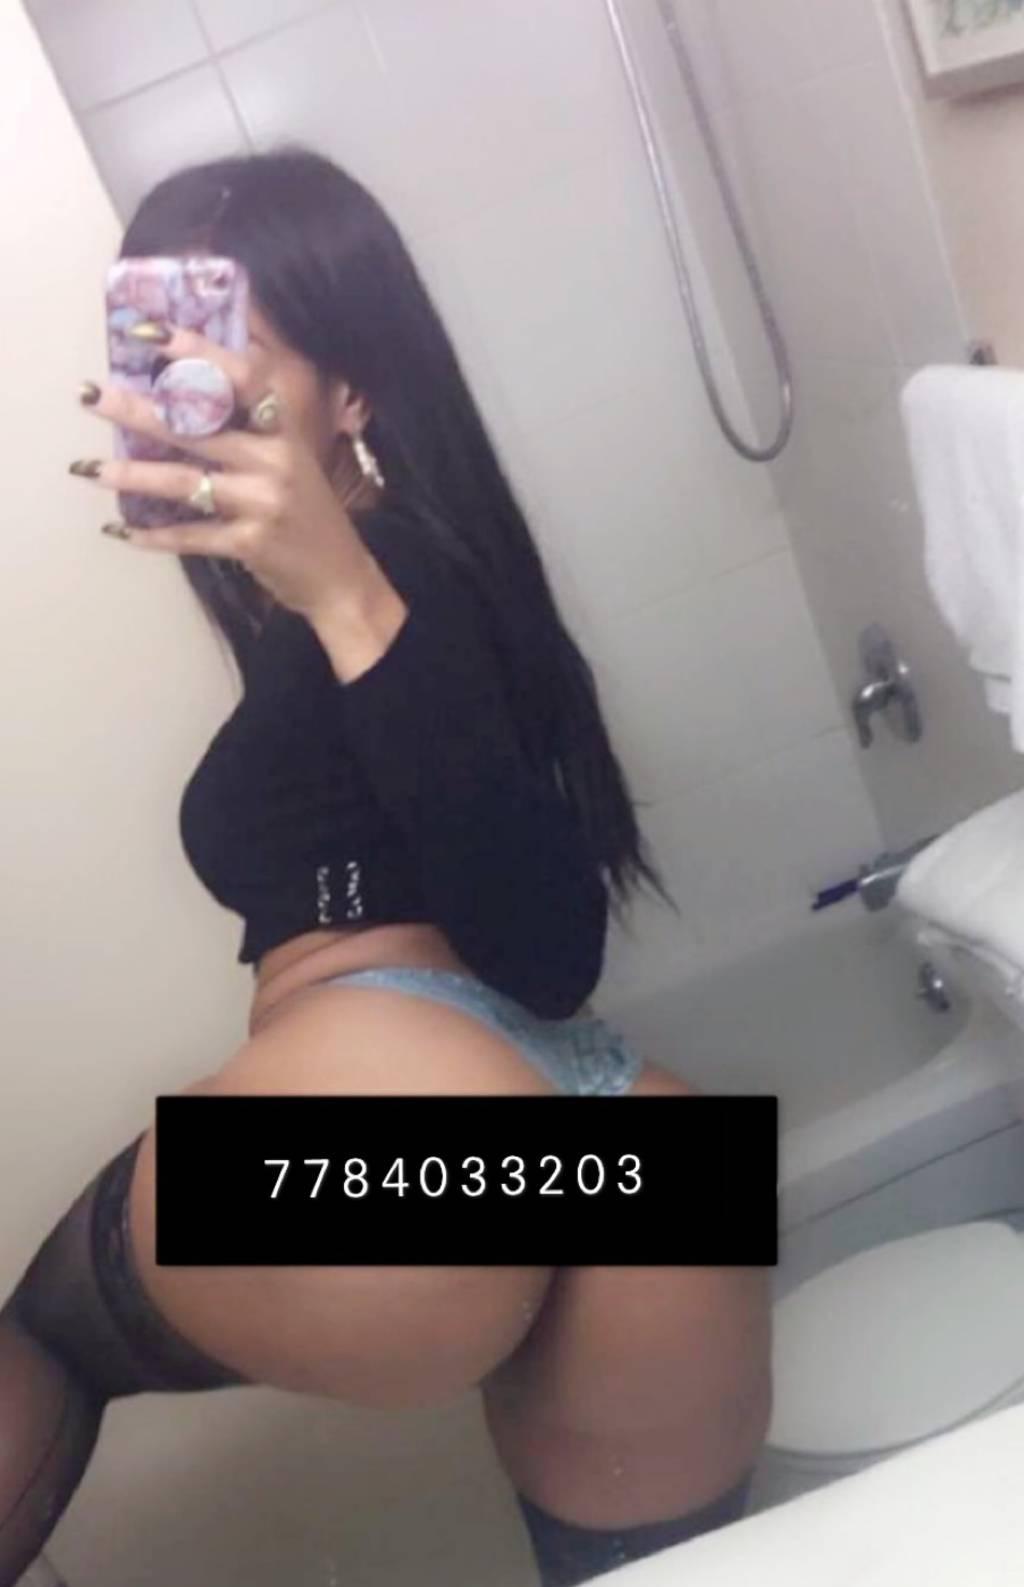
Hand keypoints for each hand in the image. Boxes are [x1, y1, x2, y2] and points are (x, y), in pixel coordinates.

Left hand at [72, 326, 378, 624]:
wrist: (341, 578)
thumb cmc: (309, 514)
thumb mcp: (292, 460)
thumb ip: (251, 429)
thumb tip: (185, 400)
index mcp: (284, 431)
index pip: (239, 378)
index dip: (196, 352)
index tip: (150, 333)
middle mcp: (274, 460)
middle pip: (196, 427)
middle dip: (137, 410)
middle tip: (90, 396)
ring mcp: (263, 503)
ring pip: (185, 482)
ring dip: (132, 475)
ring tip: (89, 468)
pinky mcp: (251, 543)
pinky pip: (191, 536)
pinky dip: (155, 536)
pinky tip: (122, 532)